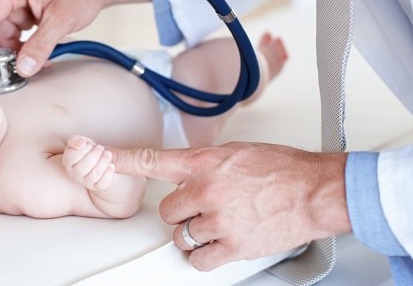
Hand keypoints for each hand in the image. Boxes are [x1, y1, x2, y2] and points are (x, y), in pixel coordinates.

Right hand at [0, 0, 148, 76]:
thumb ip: (41, 45)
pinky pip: (13, 35)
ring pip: (1, 35)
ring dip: (12, 52)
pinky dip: (21, 48)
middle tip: (6, 71)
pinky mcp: (22, 12)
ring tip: (31, 64)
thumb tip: (23, 68)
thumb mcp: (61, 20)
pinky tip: (36, 57)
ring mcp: (14, 3)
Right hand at [63, 135, 115, 190]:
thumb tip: (81, 144)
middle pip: (83, 167)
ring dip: (104, 161)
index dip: (84, 149)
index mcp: (67, 162)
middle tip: (100, 148)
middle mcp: (74, 174)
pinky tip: (111, 165)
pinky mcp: (96, 187)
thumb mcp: (79, 141)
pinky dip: (109, 173)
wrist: (95, 159)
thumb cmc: (85, 150)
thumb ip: (76, 140)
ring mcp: (85, 182)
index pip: (72, 157)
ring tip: (108, 154)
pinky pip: (103, 183)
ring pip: (94, 175)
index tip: (91, 144)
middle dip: (95, 155)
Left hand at [110, 142, 350, 270]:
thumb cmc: (282, 169)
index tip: (97, 156)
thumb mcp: (236, 153)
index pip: (152, 160)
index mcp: (205, 162)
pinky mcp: (233, 245)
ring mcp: (219, 219)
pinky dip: (203, 255)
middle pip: (167, 210)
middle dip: (182, 211)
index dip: (120, 160)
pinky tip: (218, 243)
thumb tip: (186, 173)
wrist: (315, 191)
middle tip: (204, 207)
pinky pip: (199, 259)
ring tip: (219, 223)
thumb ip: (205, 164)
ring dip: (194, 233)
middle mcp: (206, 189)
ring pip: (181, 234)